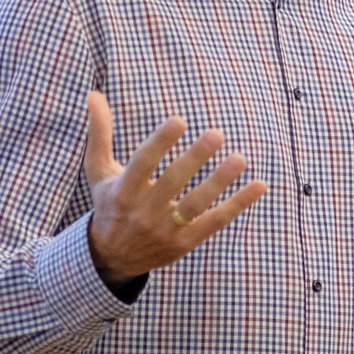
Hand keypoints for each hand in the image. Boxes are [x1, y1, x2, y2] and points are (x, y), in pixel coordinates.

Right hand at [82, 91, 267, 284]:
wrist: (111, 259)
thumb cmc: (110, 203)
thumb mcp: (99, 172)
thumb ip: (100, 133)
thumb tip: (94, 94)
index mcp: (123, 190)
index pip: (143, 163)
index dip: (160, 142)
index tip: (179, 120)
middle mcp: (143, 211)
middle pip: (172, 183)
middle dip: (195, 159)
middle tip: (217, 134)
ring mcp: (165, 229)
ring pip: (195, 205)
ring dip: (219, 182)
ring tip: (240, 159)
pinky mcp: (185, 243)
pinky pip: (215, 222)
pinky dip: (238, 204)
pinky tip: (259, 185)